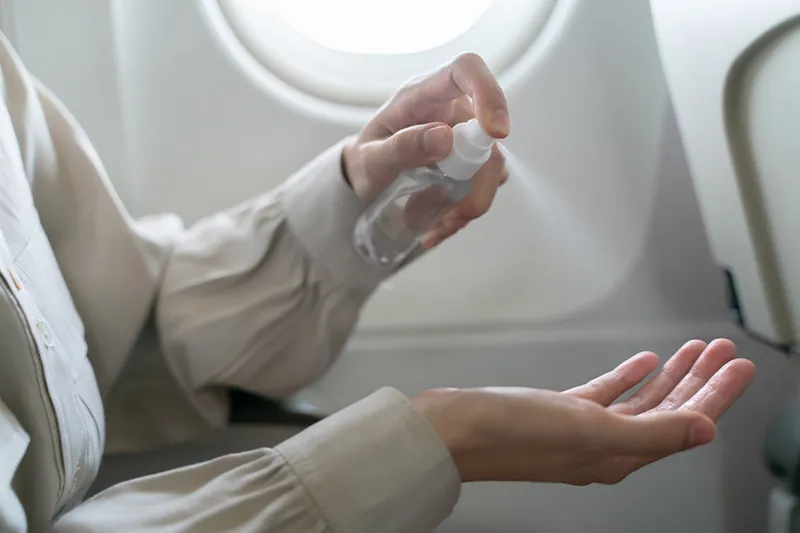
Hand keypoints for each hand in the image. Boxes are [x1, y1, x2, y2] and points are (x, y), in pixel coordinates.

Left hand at [342, 53, 509, 248]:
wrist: (367, 178)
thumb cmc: (365, 160)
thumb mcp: (371, 159)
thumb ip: (401, 147)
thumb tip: (444, 137)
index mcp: (424, 93)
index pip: (466, 70)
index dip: (489, 92)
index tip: (496, 132)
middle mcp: (452, 109)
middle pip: (489, 135)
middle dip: (479, 183)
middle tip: (451, 217)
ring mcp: (466, 134)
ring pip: (493, 165)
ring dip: (473, 202)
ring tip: (437, 227)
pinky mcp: (472, 159)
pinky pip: (485, 183)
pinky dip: (466, 210)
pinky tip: (441, 225)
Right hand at [412, 339, 754, 484]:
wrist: (453, 431)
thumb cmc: (509, 433)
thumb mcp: (588, 431)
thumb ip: (650, 433)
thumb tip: (704, 431)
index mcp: (618, 455)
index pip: (685, 424)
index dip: (716, 394)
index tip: (739, 366)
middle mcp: (605, 446)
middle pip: (669, 410)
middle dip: (700, 380)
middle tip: (725, 351)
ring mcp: (582, 430)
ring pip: (642, 401)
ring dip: (670, 375)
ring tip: (693, 350)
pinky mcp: (559, 414)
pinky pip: (607, 394)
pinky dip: (629, 376)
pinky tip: (641, 361)